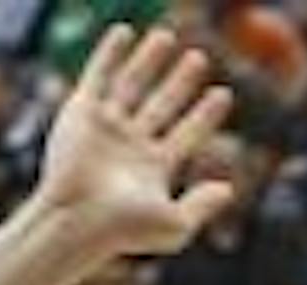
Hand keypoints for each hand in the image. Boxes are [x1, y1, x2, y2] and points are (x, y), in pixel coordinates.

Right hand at [34, 23, 235, 258]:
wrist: (77, 218)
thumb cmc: (123, 230)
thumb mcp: (173, 225)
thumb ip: (202, 207)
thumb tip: (228, 190)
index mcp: (153, 169)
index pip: (186, 135)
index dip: (205, 116)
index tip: (224, 94)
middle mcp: (130, 146)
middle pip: (162, 106)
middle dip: (181, 83)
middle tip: (199, 59)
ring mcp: (106, 128)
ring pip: (132, 86)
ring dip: (149, 61)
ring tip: (167, 36)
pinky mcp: (81, 114)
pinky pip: (97, 76)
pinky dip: (108, 54)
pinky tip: (123, 32)